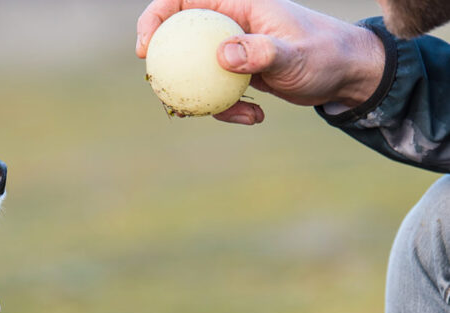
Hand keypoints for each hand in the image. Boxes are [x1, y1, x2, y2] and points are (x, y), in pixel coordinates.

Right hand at [136, 0, 385, 124]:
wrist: (348, 74)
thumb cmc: (326, 54)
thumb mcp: (295, 54)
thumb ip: (261, 53)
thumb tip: (223, 56)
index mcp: (237, 4)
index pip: (182, 0)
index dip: (155, 18)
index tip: (147, 48)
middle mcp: (229, 23)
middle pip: (178, 38)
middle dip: (166, 66)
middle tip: (166, 92)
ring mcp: (231, 49)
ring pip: (192, 70)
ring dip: (201, 98)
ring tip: (238, 113)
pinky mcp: (237, 72)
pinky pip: (213, 91)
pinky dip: (226, 109)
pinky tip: (254, 117)